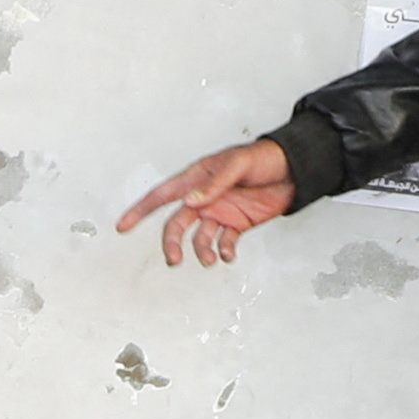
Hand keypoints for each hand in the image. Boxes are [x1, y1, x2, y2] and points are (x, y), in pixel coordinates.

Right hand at [116, 136, 294, 266]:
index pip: (162, 195)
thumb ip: (215, 184)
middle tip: (174, 260)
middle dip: (172, 243)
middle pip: (177, 224)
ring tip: (212, 260)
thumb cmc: (264, 158)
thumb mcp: (238, 165)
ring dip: (202, 252)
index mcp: (197, 179)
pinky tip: (229, 254)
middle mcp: (204, 199)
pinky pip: (223, 243)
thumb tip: (192, 201)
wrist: (295, 170)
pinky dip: (224, 251)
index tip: (123, 225)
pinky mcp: (237, 224)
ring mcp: (220, 212)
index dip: (141, 210)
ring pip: (200, 238)